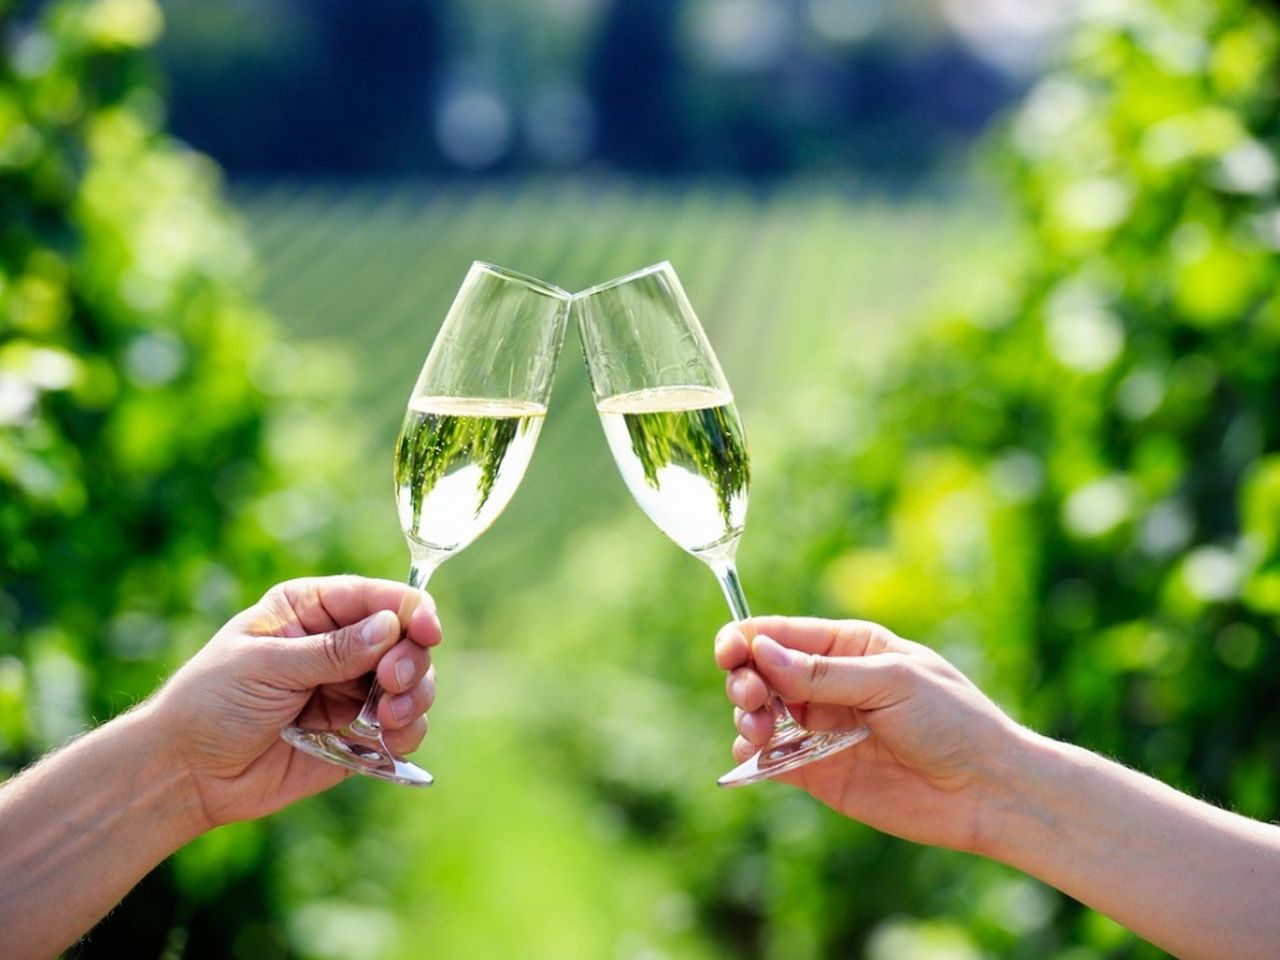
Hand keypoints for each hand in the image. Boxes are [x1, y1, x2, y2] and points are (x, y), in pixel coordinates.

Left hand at [147, 576, 441, 828]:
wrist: (186, 772)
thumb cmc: (211, 702)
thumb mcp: (266, 666)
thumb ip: (332, 651)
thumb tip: (391, 627)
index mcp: (314, 610)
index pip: (380, 598)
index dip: (412, 611)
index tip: (429, 633)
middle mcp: (341, 645)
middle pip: (408, 640)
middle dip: (411, 662)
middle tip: (391, 686)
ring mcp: (351, 690)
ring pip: (414, 683)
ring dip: (415, 698)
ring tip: (388, 720)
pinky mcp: (357, 734)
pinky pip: (403, 727)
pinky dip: (408, 732)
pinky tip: (390, 740)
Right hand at [717, 616, 1028, 852]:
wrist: (987, 791)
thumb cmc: (952, 721)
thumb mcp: (891, 683)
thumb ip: (824, 673)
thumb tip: (762, 652)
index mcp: (848, 647)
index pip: (780, 634)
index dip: (746, 639)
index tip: (730, 652)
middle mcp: (828, 685)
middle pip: (760, 671)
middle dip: (744, 679)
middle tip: (752, 698)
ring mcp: (821, 729)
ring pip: (759, 713)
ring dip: (746, 715)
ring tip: (758, 729)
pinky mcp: (819, 773)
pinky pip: (771, 759)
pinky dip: (752, 755)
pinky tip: (756, 753)